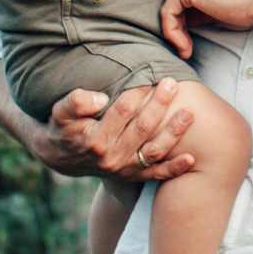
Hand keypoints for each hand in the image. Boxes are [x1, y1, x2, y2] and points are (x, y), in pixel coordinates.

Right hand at [34, 80, 197, 181]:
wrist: (62, 156)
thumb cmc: (64, 126)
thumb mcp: (61, 110)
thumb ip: (77, 101)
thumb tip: (100, 98)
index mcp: (95, 140)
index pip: (121, 112)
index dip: (136, 93)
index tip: (147, 77)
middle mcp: (111, 158)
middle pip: (142, 128)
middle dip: (159, 105)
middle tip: (171, 83)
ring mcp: (124, 169)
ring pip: (154, 150)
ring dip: (174, 133)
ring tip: (189, 114)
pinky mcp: (133, 176)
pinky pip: (156, 174)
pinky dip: (174, 168)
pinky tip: (191, 158)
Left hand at [159, 0, 252, 57]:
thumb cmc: (248, 2)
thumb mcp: (218, 3)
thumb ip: (200, 7)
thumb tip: (184, 22)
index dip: (186, 17)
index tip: (192, 36)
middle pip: (175, 0)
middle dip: (180, 25)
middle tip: (187, 46)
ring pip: (170, 7)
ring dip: (175, 33)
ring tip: (186, 49)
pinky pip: (168, 13)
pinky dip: (173, 33)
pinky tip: (185, 46)